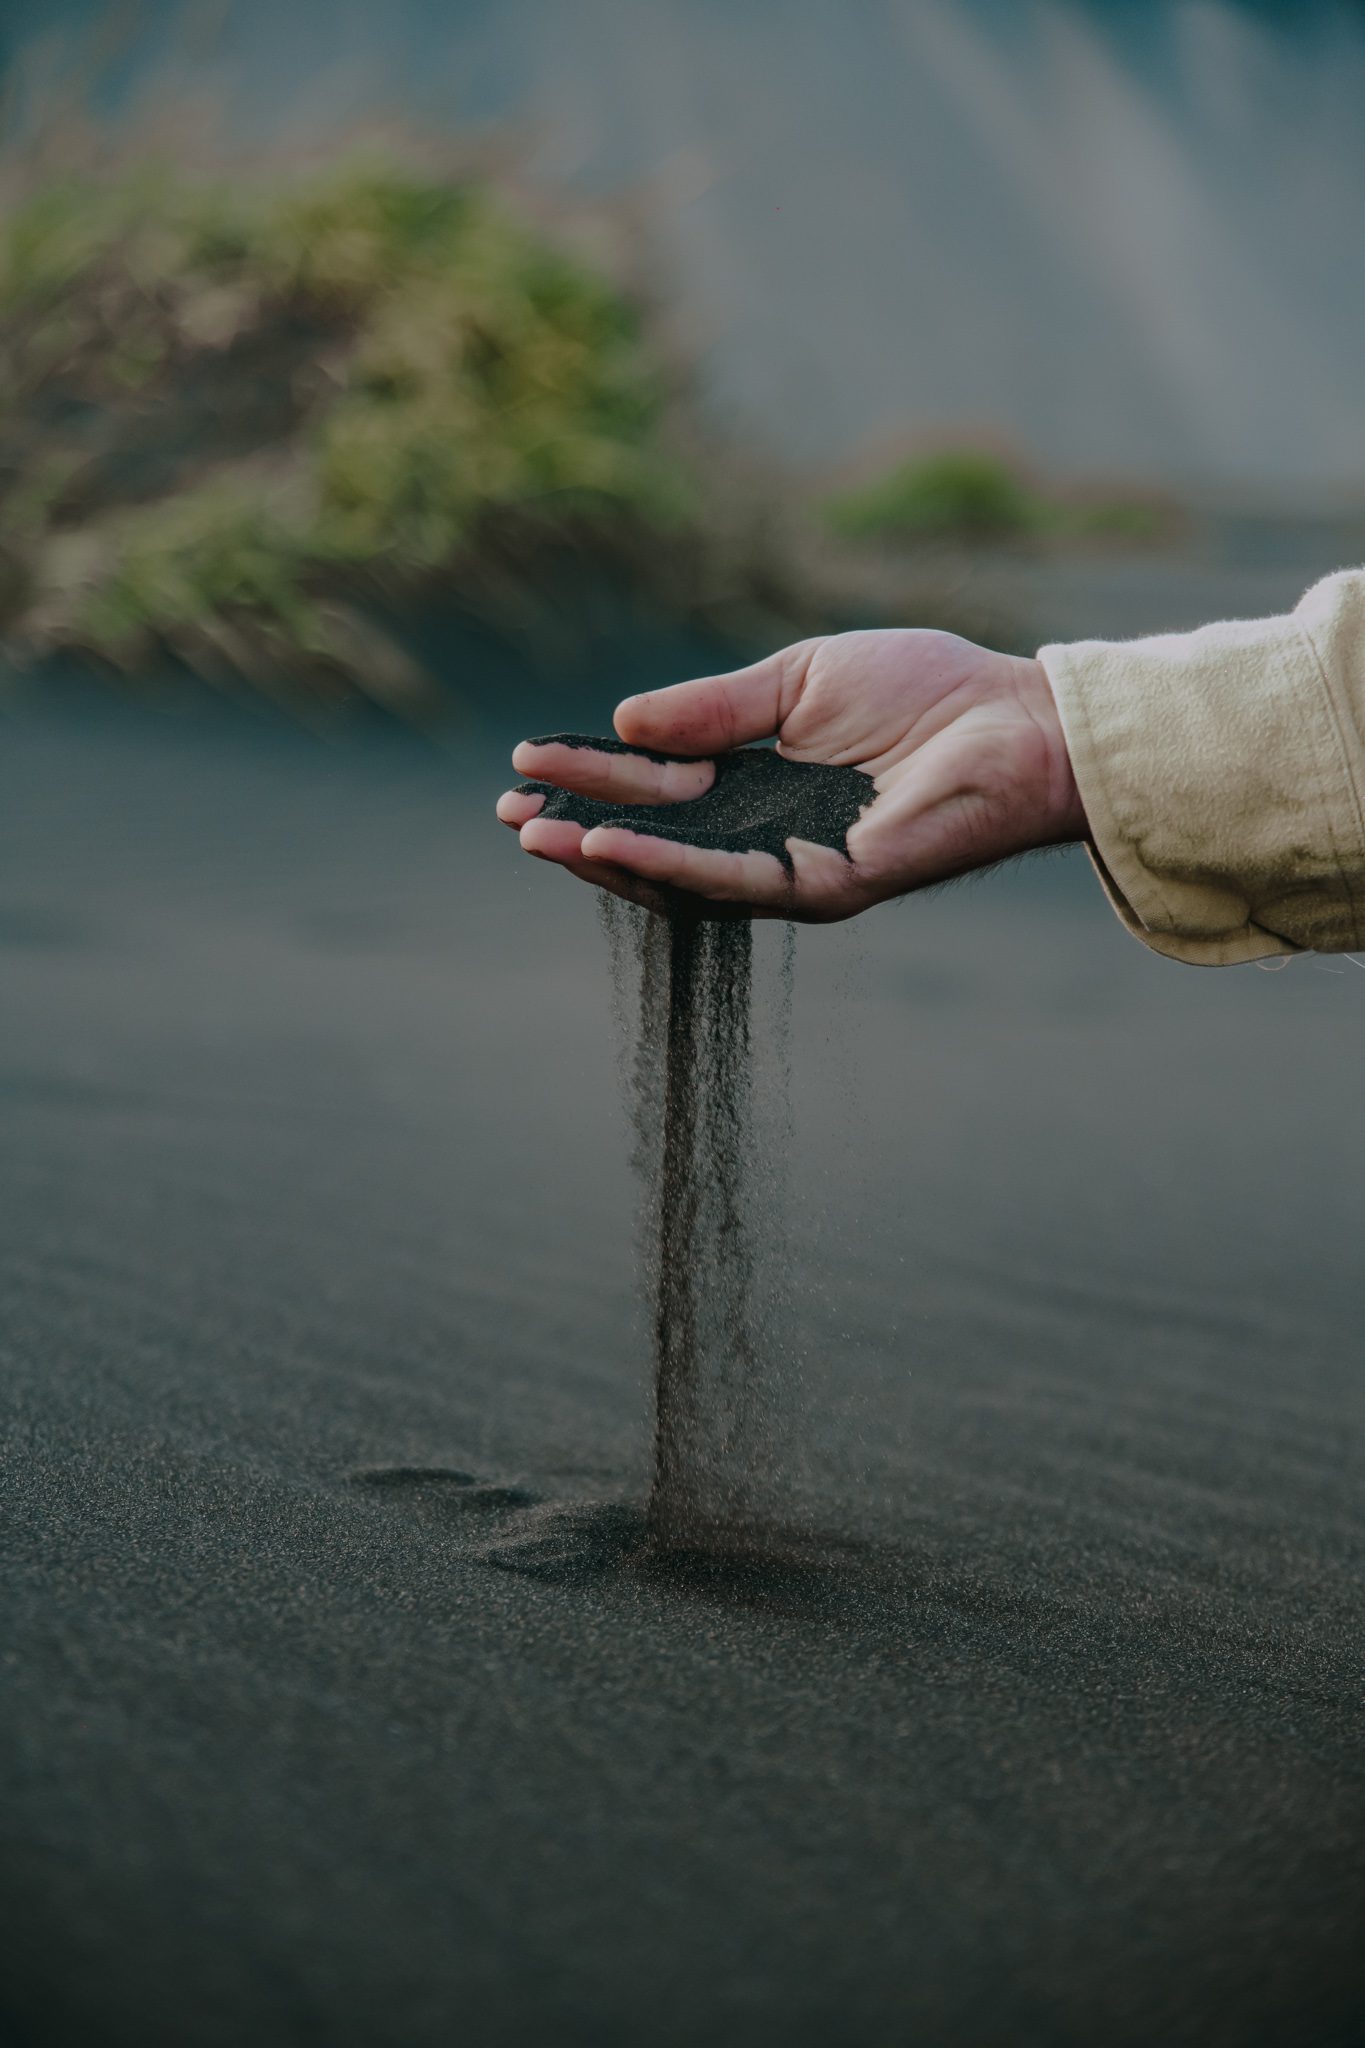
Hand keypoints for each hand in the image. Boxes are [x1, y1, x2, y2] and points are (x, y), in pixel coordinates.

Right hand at [495, 629, 1085, 920]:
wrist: (1014, 722)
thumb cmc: (925, 693)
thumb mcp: (797, 682)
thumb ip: (714, 709)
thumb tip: (625, 722)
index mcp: (759, 780)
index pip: (656, 785)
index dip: (592, 776)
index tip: (527, 765)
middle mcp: (767, 831)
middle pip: (655, 837)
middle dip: (580, 825)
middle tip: (513, 813)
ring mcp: (793, 865)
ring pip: (680, 870)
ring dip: (606, 854)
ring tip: (540, 836)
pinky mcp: (823, 886)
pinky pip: (730, 879)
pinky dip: (667, 867)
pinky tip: (609, 849)